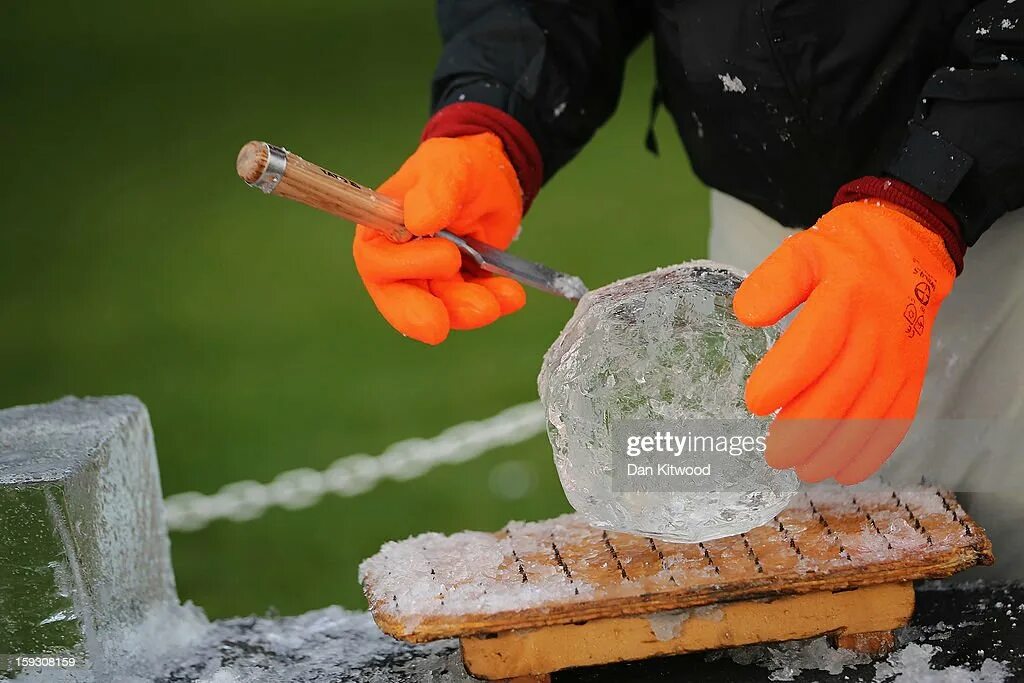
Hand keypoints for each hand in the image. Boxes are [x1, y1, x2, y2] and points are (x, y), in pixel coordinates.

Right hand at [352, 133, 525, 344]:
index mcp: (380, 232)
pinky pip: (470, 307)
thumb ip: (434, 190)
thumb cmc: (456, 167)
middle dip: (422, 314)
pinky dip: (493, 304)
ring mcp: (428, 281)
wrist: (493, 179)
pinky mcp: (457, 291)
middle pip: (399, 299)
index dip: (402, 271)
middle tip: (441, 326)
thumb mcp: (447, 167)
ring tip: (501, 299)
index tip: (447, 258)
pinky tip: (511, 296)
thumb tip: (417, 222)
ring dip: (467, 309)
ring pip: (440, 308)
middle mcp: (397, 263)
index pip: (376, 263)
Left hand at [733, 200, 954, 483]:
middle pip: (842, 388)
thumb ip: (774, 282)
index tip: (754, 403)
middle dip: (806, 428)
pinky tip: (845, 470)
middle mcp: (877, 330)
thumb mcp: (802, 251)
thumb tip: (746, 315)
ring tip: (801, 469)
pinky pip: (898, 418)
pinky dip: (873, 450)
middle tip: (774, 454)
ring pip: (869, 412)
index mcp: (845, 296)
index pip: (816, 343)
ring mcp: (899, 356)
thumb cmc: (843, 255)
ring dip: (836, 447)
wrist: (909, 248)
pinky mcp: (912, 374)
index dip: (786, 378)